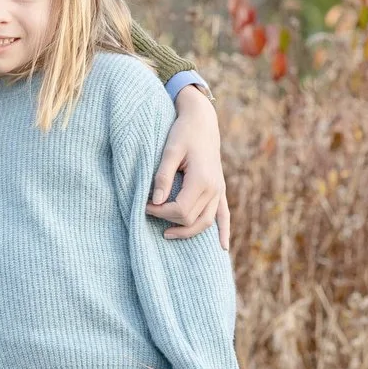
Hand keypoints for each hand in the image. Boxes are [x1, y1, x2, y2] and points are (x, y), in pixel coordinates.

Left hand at [150, 85, 230, 246]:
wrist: (202, 120)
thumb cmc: (183, 133)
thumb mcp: (169, 151)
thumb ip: (162, 177)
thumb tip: (155, 201)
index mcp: (202, 180)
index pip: (180, 210)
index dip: (159, 212)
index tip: (143, 205)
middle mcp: (214, 189)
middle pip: (191, 219)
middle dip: (168, 220)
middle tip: (148, 212)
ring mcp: (219, 190)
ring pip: (206, 222)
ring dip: (187, 231)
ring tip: (167, 234)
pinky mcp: (220, 189)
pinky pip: (224, 215)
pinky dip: (223, 231)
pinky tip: (222, 247)